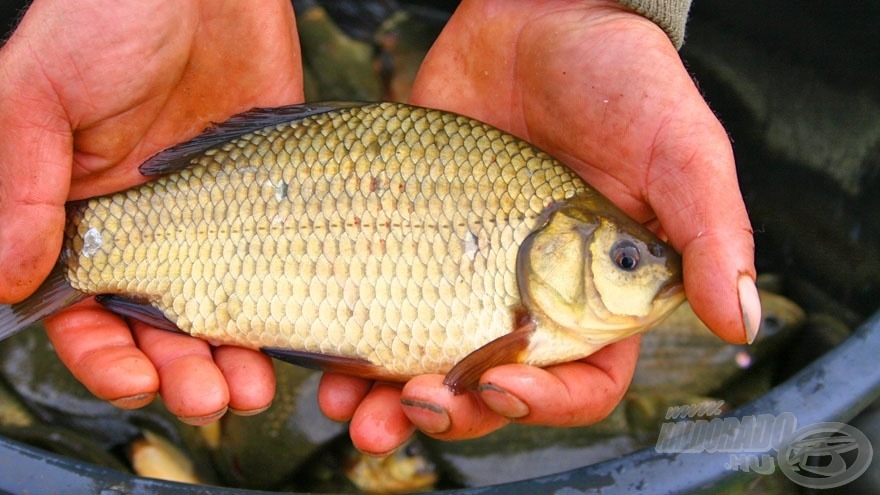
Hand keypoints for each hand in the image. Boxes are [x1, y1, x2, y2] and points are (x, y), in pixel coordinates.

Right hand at [0, 0, 302, 419]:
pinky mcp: (270, 186)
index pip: (80, 305)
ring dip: (235, 355)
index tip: (132, 380)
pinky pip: (279, 258)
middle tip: (211, 398)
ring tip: (254, 386)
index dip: (101, 353)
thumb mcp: (39, 95)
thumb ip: (26, 191)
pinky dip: (286, 303)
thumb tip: (7, 284)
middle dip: (180, 371)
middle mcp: (150, 217)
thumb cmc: (103, 8)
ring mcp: (214, 207)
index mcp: (82, 204)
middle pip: (158, 323)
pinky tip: (297, 333)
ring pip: (223, 304)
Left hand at [317, 0, 758, 452]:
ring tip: (350, 412)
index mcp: (598, 293)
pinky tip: (323, 358)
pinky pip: (374, 299)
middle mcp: (526, 293)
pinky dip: (348, 341)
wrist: (538, 12)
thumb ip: (709, 229)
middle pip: (488, 386)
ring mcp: (460, 268)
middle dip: (450, 413)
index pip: (580, 378)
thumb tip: (739, 320)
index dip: (546, 403)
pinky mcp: (407, 236)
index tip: (500, 388)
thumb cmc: (621, 76)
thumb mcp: (677, 146)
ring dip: (388, 401)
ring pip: (424, 359)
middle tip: (410, 410)